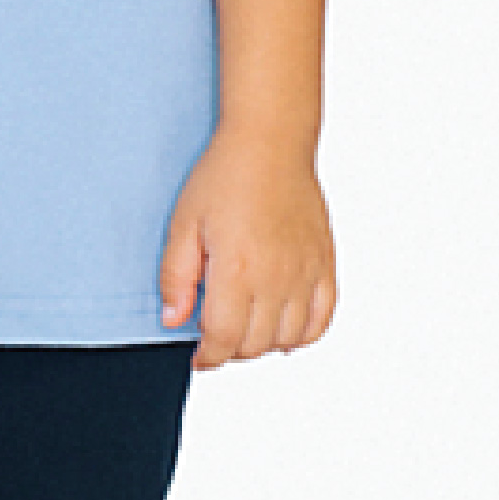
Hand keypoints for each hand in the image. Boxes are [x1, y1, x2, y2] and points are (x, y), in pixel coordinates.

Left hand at [159, 129, 337, 370]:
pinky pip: (322, 318)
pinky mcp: (324, 263)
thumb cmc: (224, 176)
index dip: (208, 357)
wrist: (271, 142)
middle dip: (230, 350)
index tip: (199, 357)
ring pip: (288, 338)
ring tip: (246, 328)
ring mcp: (305, 272)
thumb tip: (174, 321)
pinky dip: (303, 334)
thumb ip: (176, 277)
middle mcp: (276, 277)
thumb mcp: (184, 224)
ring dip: (263, 344)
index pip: (224, 339)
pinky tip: (283, 329)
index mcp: (237, 270)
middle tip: (216, 335)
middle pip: (255, 344)